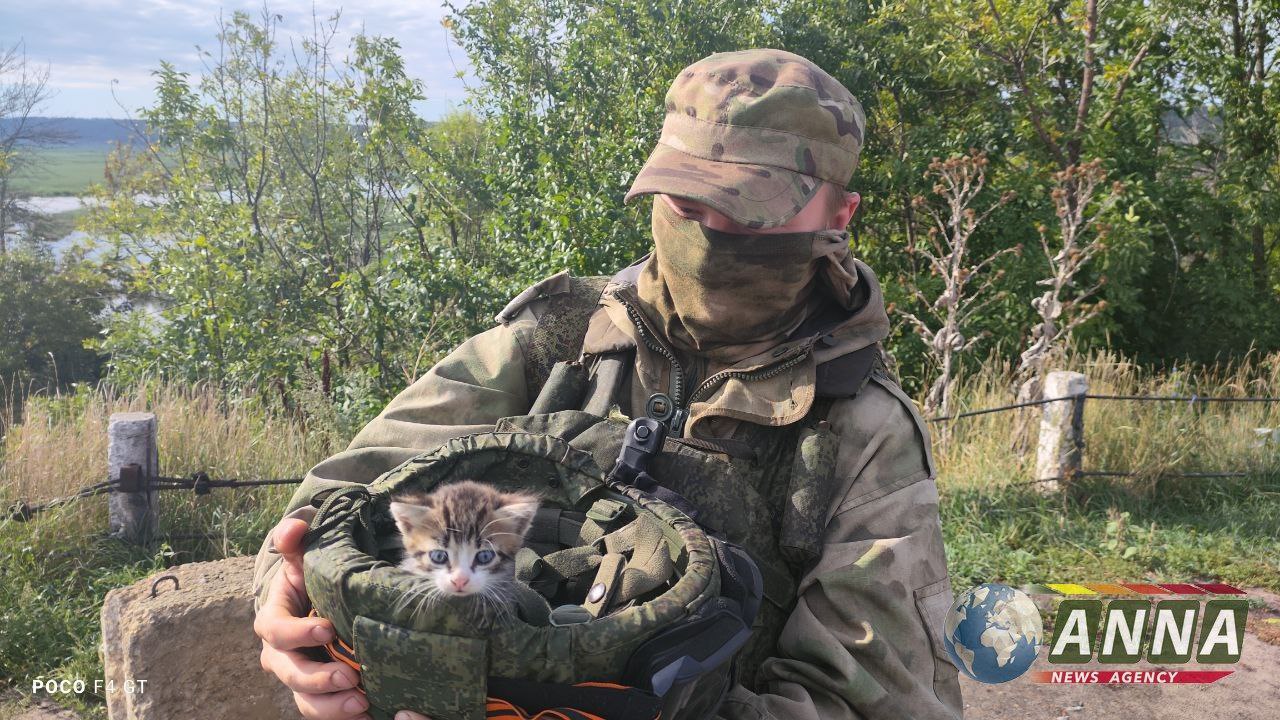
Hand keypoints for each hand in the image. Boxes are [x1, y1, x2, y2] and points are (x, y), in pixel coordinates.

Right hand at [255, 518, 370, 718]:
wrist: (316, 603)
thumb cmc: (308, 579)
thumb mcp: (302, 558)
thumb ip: (295, 540)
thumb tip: (293, 528)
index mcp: (273, 622)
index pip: (276, 631)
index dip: (298, 633)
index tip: (328, 629)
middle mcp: (280, 656)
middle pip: (291, 674)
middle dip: (318, 680)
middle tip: (349, 678)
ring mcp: (299, 677)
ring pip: (306, 700)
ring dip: (331, 707)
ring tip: (361, 704)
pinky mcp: (319, 693)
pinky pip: (325, 711)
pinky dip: (343, 716)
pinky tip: (369, 714)